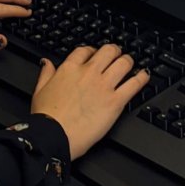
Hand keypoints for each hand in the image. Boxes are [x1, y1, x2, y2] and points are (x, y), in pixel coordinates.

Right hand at [30, 44, 149, 159]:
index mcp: (69, 69)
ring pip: (123, 63)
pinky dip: (142, 78)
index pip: (85, 50)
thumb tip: (47, 63)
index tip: (94, 54)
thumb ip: (46, 73)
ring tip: (131, 64)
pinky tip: (144, 76)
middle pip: (108, 51)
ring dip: (128, 61)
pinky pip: (134, 84)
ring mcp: (104, 86)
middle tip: (117, 54)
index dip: (92, 50)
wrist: (55, 135)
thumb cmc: (46, 117)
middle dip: (114, 51)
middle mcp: (88, 73)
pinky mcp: (116, 101)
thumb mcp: (40, 90)